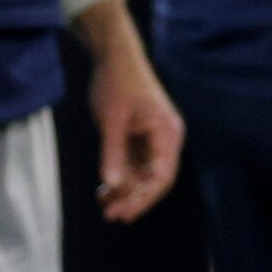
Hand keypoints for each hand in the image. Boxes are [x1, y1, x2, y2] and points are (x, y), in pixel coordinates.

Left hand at [88, 31, 184, 223]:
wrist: (114, 57)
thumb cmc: (118, 83)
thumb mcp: (111, 120)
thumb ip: (113, 153)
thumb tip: (112, 185)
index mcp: (167, 132)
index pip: (162, 176)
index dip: (143, 198)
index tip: (123, 213)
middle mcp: (165, 138)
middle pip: (154, 179)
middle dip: (133, 198)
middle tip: (110, 215)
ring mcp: (152, 139)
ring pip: (142, 175)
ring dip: (125, 190)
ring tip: (103, 205)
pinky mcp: (139, 137)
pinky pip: (133, 165)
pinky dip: (120, 177)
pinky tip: (104, 189)